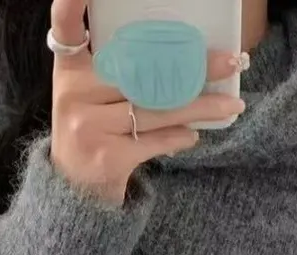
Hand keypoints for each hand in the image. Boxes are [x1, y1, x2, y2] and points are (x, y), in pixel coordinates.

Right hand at [49, 0, 245, 205]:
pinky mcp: (107, 157)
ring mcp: (88, 127)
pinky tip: (193, 134)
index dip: (70, 5)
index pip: (65, 28)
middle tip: (230, 61)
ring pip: (155, 108)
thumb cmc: (91, 133)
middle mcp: (74, 94)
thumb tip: (183, 59)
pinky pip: (153, 140)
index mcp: (69, 71)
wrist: (74, 194)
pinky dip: (178, 137)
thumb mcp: (90, 97)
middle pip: (139, 71)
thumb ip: (118, 73)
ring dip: (199, 107)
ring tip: (231, 104)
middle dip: (191, 66)